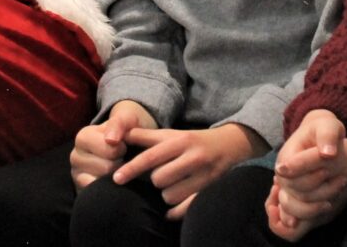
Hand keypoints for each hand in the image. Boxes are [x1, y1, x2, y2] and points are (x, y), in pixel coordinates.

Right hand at [71, 100, 155, 189]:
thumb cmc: (125, 132)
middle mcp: (75, 156)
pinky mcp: (81, 190)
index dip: (122, 149)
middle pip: (107, 168)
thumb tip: (111, 140)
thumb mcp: (125, 119)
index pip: (110, 149)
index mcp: (83, 136)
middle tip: (119, 159)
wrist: (125, 147)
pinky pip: (97, 193)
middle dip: (120, 164)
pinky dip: (108, 190)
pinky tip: (110, 181)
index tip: (123, 145)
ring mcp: (76, 175)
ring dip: (115, 177)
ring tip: (115, 168)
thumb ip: (118, 123)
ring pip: (103, 182)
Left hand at [114, 123, 267, 218]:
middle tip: (163, 174)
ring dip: (167, 194)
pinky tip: (171, 210)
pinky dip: (174, 212)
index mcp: (180, 141)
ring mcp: (203, 176)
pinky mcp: (209, 191)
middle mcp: (193, 157)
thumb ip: (145, 136)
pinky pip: (185, 209)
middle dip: (156, 179)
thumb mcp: (171, 134)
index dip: (132, 168)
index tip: (117, 178)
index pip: (151, 156)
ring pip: (170, 195)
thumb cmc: (192, 140)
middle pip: (160, 178)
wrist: (229, 144)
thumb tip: (119, 134)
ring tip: (173, 185)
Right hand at [266, 111, 346, 237]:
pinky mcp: (298, 198)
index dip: (311, 171)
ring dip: (318, 203)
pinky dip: (312, 213)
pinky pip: (298, 214)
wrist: (323, 140)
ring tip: (339, 189)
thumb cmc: (324, 131)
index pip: (290, 172)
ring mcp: (289, 188)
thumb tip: (328, 154)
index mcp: (286, 156)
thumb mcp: (328, 125)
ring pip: (295, 207)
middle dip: (321, 189)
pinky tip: (329, 205)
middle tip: (342, 179)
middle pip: (294, 192)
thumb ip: (327, 135)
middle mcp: (283, 175)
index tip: (331, 163)